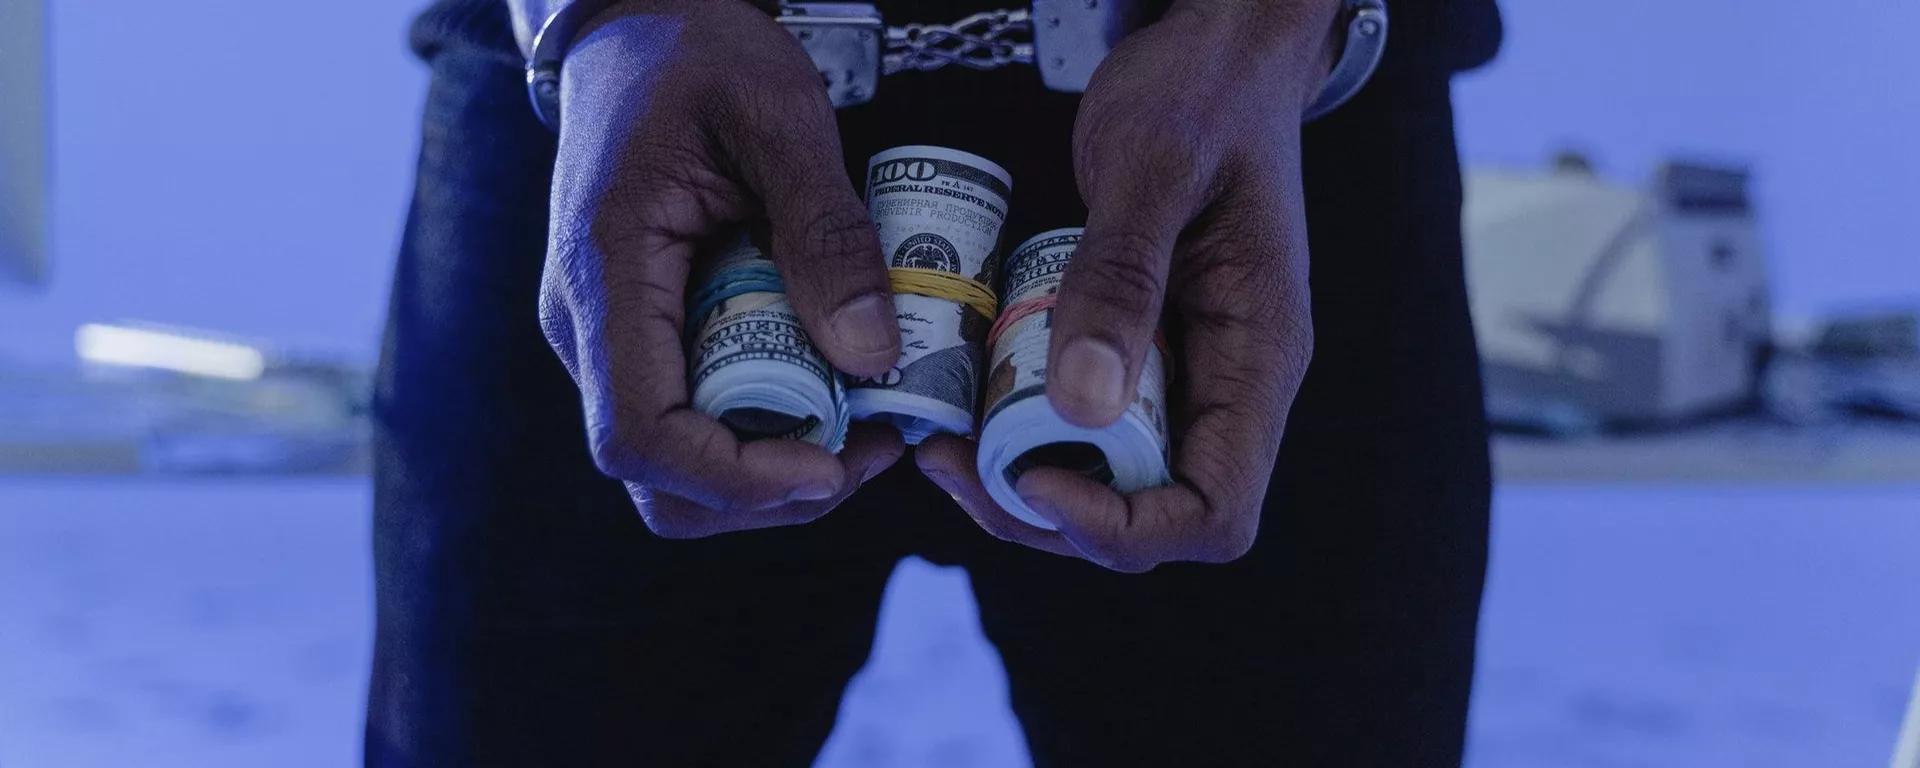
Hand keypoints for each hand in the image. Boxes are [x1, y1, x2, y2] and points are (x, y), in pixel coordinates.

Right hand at [538, 0, 903, 536]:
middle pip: (657, 477)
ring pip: (676, 464)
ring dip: (774, 472)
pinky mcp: (645, 335)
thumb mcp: (780, 119)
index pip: (640, 434)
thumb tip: (871, 357)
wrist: (640, 26)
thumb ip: (826, 233)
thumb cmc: (699, 54)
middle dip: (770, 493)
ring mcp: (611, 336)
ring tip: (869, 430)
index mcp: (605, 274)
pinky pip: (696, 417)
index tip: (831, 467)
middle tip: (874, 450)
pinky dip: (767, 431)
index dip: (736, 479)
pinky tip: (839, 394)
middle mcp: (588, 325)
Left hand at [918, 0, 1340, 570]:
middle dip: (1048, 511)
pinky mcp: (1140, 351)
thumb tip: (1081, 404)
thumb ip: (1122, 277)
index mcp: (1260, 357)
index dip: (1123, 526)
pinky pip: (1085, 423)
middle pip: (1150, 516)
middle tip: (952, 465)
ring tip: (942, 444)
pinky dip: (1023, 430)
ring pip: (1109, 480)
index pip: (1215, 512)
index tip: (1034, 477)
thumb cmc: (1205, 89)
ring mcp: (1184, 372)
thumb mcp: (1153, 165)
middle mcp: (1228, 384)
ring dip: (1022, 481)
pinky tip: (963, 400)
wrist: (1223, 48)